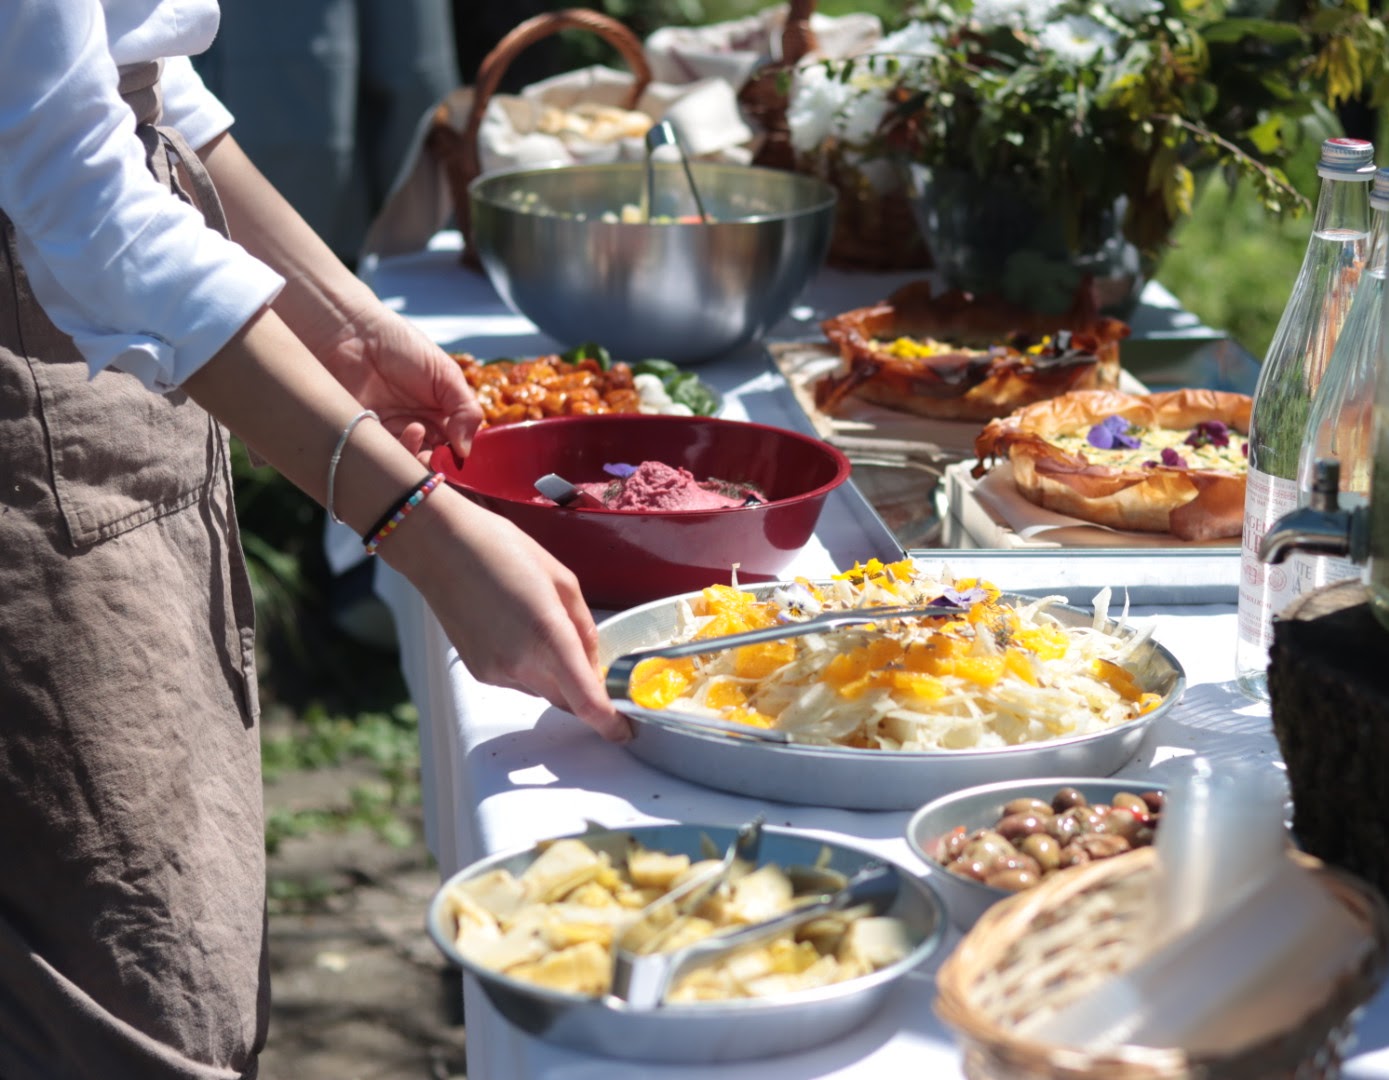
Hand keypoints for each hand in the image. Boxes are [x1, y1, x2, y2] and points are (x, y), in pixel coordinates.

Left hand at [319, 306, 482, 462]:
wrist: (351, 332)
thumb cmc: (401, 345)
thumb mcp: (445, 374)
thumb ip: (466, 410)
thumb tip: (466, 451)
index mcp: (440, 417)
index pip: (455, 450)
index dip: (458, 458)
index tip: (458, 454)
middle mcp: (416, 430)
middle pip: (432, 464)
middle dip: (436, 465)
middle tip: (437, 452)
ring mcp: (389, 436)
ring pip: (406, 467)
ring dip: (415, 459)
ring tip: (415, 429)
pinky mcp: (363, 440)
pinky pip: (380, 461)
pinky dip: (391, 457)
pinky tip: (398, 431)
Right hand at [387, 488, 629, 741]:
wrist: (439, 548)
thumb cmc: (502, 549)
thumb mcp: (561, 579)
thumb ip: (583, 625)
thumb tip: (593, 660)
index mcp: (549, 636)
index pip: (586, 702)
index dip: (609, 724)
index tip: (624, 731)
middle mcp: (522, 663)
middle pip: (567, 700)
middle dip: (584, 690)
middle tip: (588, 658)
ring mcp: (497, 671)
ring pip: (543, 691)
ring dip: (554, 675)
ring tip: (540, 627)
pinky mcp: (479, 671)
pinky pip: (518, 682)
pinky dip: (528, 667)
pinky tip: (516, 630)